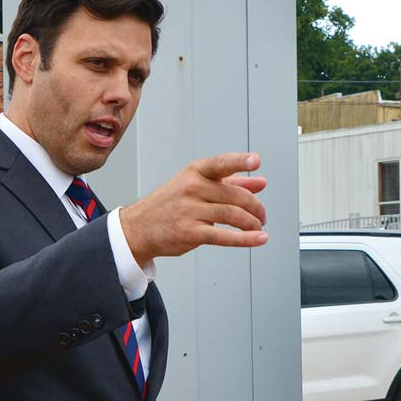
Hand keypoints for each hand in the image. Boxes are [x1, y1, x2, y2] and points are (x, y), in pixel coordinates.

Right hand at [120, 152, 267, 262]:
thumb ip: (231, 183)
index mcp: (194, 173)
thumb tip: (260, 183)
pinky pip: (223, 236)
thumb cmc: (171, 205)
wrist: (138, 228)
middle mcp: (191, 188)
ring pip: (232, 215)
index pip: (220, 164)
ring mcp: (189, 210)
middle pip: (234, 195)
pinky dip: (245, 239)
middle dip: (255, 207)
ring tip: (259, 228)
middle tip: (262, 216)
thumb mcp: (197, 187)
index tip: (256, 161)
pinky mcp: (189, 232)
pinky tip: (258, 239)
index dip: (239, 161)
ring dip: (252, 223)